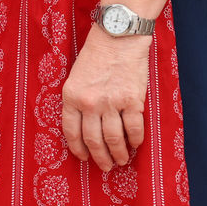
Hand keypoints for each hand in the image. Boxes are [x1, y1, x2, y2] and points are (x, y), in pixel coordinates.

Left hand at [61, 26, 150, 170]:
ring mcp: (111, 103)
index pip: (71, 131)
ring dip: (119, 153)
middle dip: (100, 157)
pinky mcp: (132, 101)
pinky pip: (134, 128)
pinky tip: (135, 144)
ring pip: (114, 138)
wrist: (117, 39)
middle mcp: (89, 103)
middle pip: (93, 139)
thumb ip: (77, 101)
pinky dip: (135, 140)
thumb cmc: (95, 56)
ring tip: (122, 160)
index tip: (83, 158)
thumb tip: (84, 127)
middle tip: (106, 166)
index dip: (78, 148)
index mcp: (71, 96)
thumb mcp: (75, 78)